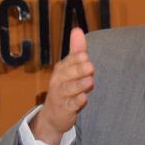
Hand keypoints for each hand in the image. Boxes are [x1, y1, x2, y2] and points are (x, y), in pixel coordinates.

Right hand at [30, 28, 94, 144]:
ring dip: (79, 85)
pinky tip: (84, 99)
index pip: (68, 61)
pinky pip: (69, 105)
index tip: (85, 55)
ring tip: (90, 81)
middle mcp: (58, 81)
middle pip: (67, 74)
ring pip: (68, 89)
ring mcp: (60, 96)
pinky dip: (76, 102)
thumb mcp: (70, 68)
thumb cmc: (65, 87)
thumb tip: (77, 30)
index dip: (76, 58)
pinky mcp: (64, 109)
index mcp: (61, 69)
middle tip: (90, 66)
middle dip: (78, 70)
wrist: (53, 114)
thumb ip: (76, 50)